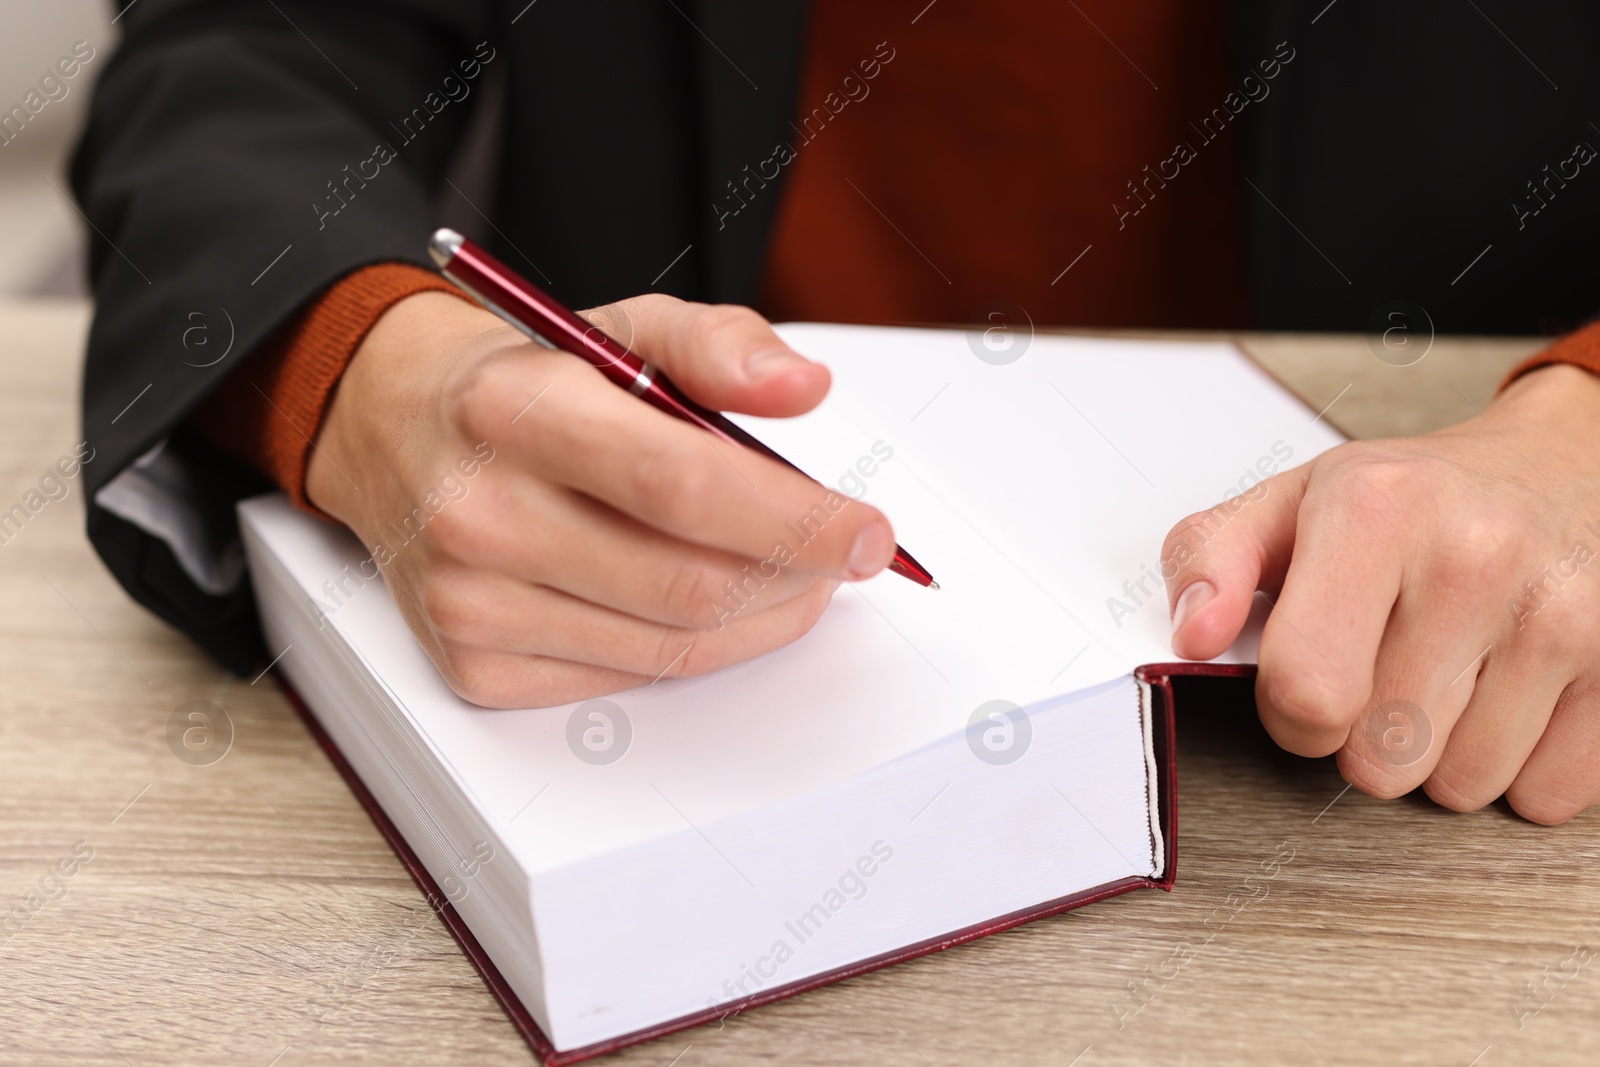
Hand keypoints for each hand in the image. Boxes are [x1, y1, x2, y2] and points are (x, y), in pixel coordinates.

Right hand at [306, 291, 896, 707]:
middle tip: (843, 556)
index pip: (685, 486)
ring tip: (793, 577)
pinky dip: (692, 649)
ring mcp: (470, 602)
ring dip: (761, 620)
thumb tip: (804, 389)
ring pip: (669, 648)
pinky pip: (625, 680)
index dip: (797, 520)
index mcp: (517, 409)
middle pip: (689, 584)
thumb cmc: (520, 384)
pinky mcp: (473, 666)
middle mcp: (479, 513)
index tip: (867, 533)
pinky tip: (710, 604)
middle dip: (798, 579)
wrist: (388, 429)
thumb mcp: (618, 328)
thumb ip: (720, 346)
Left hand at [1161, 363, 1599, 822]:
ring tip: (1448, 674)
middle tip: (1386, 668)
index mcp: (1377, 510)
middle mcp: (1476, 557)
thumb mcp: (1290, 502)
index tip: (1306, 683)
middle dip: (1365, 735)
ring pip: (1460, 786)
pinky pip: (1542, 797)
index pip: (1306, 692)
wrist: (1562, 466)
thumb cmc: (1412, 499)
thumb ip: (1211, 559)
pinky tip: (1509, 694)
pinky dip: (1516, 767)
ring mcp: (1563, 616)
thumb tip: (1193, 633)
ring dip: (1441, 754)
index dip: (1289, 714)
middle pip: (1379, 759)